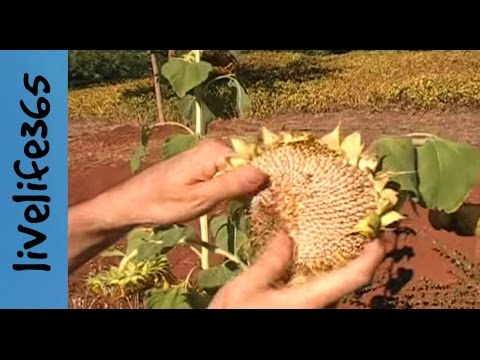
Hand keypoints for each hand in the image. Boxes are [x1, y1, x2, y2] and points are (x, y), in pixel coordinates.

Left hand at [112, 139, 268, 226]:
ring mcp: (209, 155)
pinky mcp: (204, 164)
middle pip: (250, 164)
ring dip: (244, 188)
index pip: (256, 160)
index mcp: (216, 152)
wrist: (133, 202)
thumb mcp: (201, 198)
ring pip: (240, 170)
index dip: (265, 180)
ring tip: (242, 206)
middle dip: (255, 184)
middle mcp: (215, 148)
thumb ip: (233, 184)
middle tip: (255, 206)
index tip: (270, 200)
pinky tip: (230, 202)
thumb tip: (266, 172)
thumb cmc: (164, 203)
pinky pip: (228, 173)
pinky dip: (233, 187)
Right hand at [208, 232, 384, 308]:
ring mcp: (312, 312)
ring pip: (336, 288)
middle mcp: (319, 310)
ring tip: (339, 237)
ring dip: (343, 264)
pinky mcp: (303, 311)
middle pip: (350, 282)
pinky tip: (314, 260)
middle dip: (361, 256)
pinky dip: (326, 273)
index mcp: (309, 300)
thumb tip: (287, 236)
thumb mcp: (243, 289)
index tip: (380, 235)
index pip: (353, 278)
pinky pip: (323, 292)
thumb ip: (268, 263)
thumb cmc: (235, 317)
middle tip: (365, 229)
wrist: (226, 338)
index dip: (372, 257)